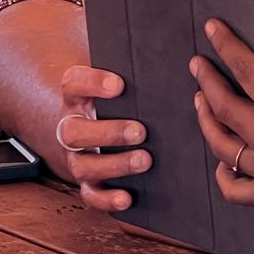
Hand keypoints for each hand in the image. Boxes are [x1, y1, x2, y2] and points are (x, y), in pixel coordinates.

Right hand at [55, 65, 149, 211]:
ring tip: (144, 160)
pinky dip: (107, 199)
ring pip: (83, 165)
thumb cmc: (118, 99)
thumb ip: (136, 70)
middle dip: (108, 132)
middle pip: (75, 131)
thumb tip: (182, 54)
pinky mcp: (87, 182)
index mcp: (77, 96)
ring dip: (113, 165)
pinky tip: (127, 198)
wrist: (89, 124)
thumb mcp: (120, 80)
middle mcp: (71, 127)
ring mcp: (77, 157)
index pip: (74, 84)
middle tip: (140, 130)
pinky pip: (90, 195)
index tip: (118, 84)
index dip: (92, 83)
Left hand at [192, 20, 253, 219]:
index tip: (213, 29)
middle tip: (197, 63)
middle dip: (206, 79)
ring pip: (220, 145)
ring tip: (202, 101)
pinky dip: (222, 173)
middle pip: (223, 106)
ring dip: (206, 119)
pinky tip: (223, 157)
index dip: (227, 47)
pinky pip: (233, 188)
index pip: (246, 72)